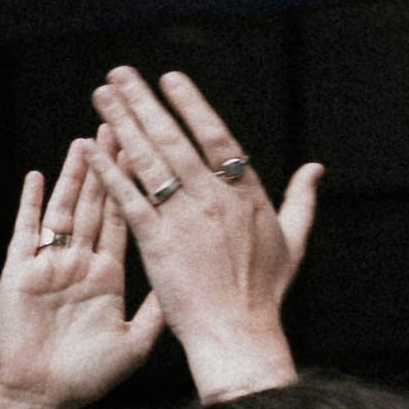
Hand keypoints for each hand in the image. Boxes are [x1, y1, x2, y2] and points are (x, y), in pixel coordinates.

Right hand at [0, 144, 164, 408]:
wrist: (43, 396)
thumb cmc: (87, 377)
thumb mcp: (135, 342)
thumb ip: (157, 309)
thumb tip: (186, 281)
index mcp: (107, 275)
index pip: (124, 219)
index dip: (133, 186)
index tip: (145, 153)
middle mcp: (79, 263)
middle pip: (95, 204)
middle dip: (107, 167)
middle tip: (118, 128)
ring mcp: (49, 264)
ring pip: (64, 209)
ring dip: (73, 176)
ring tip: (85, 141)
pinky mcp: (20, 271)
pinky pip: (27, 231)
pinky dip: (31, 204)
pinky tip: (36, 177)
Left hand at [94, 66, 319, 396]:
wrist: (238, 334)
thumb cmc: (264, 293)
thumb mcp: (292, 242)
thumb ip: (302, 201)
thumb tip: (316, 168)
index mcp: (247, 195)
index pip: (217, 137)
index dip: (192, 105)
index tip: (170, 79)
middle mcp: (215, 199)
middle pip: (174, 139)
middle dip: (145, 103)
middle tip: (120, 73)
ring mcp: (185, 219)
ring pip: (149, 161)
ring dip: (122, 123)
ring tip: (101, 95)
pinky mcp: (157, 243)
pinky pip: (129, 198)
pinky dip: (110, 171)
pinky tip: (91, 148)